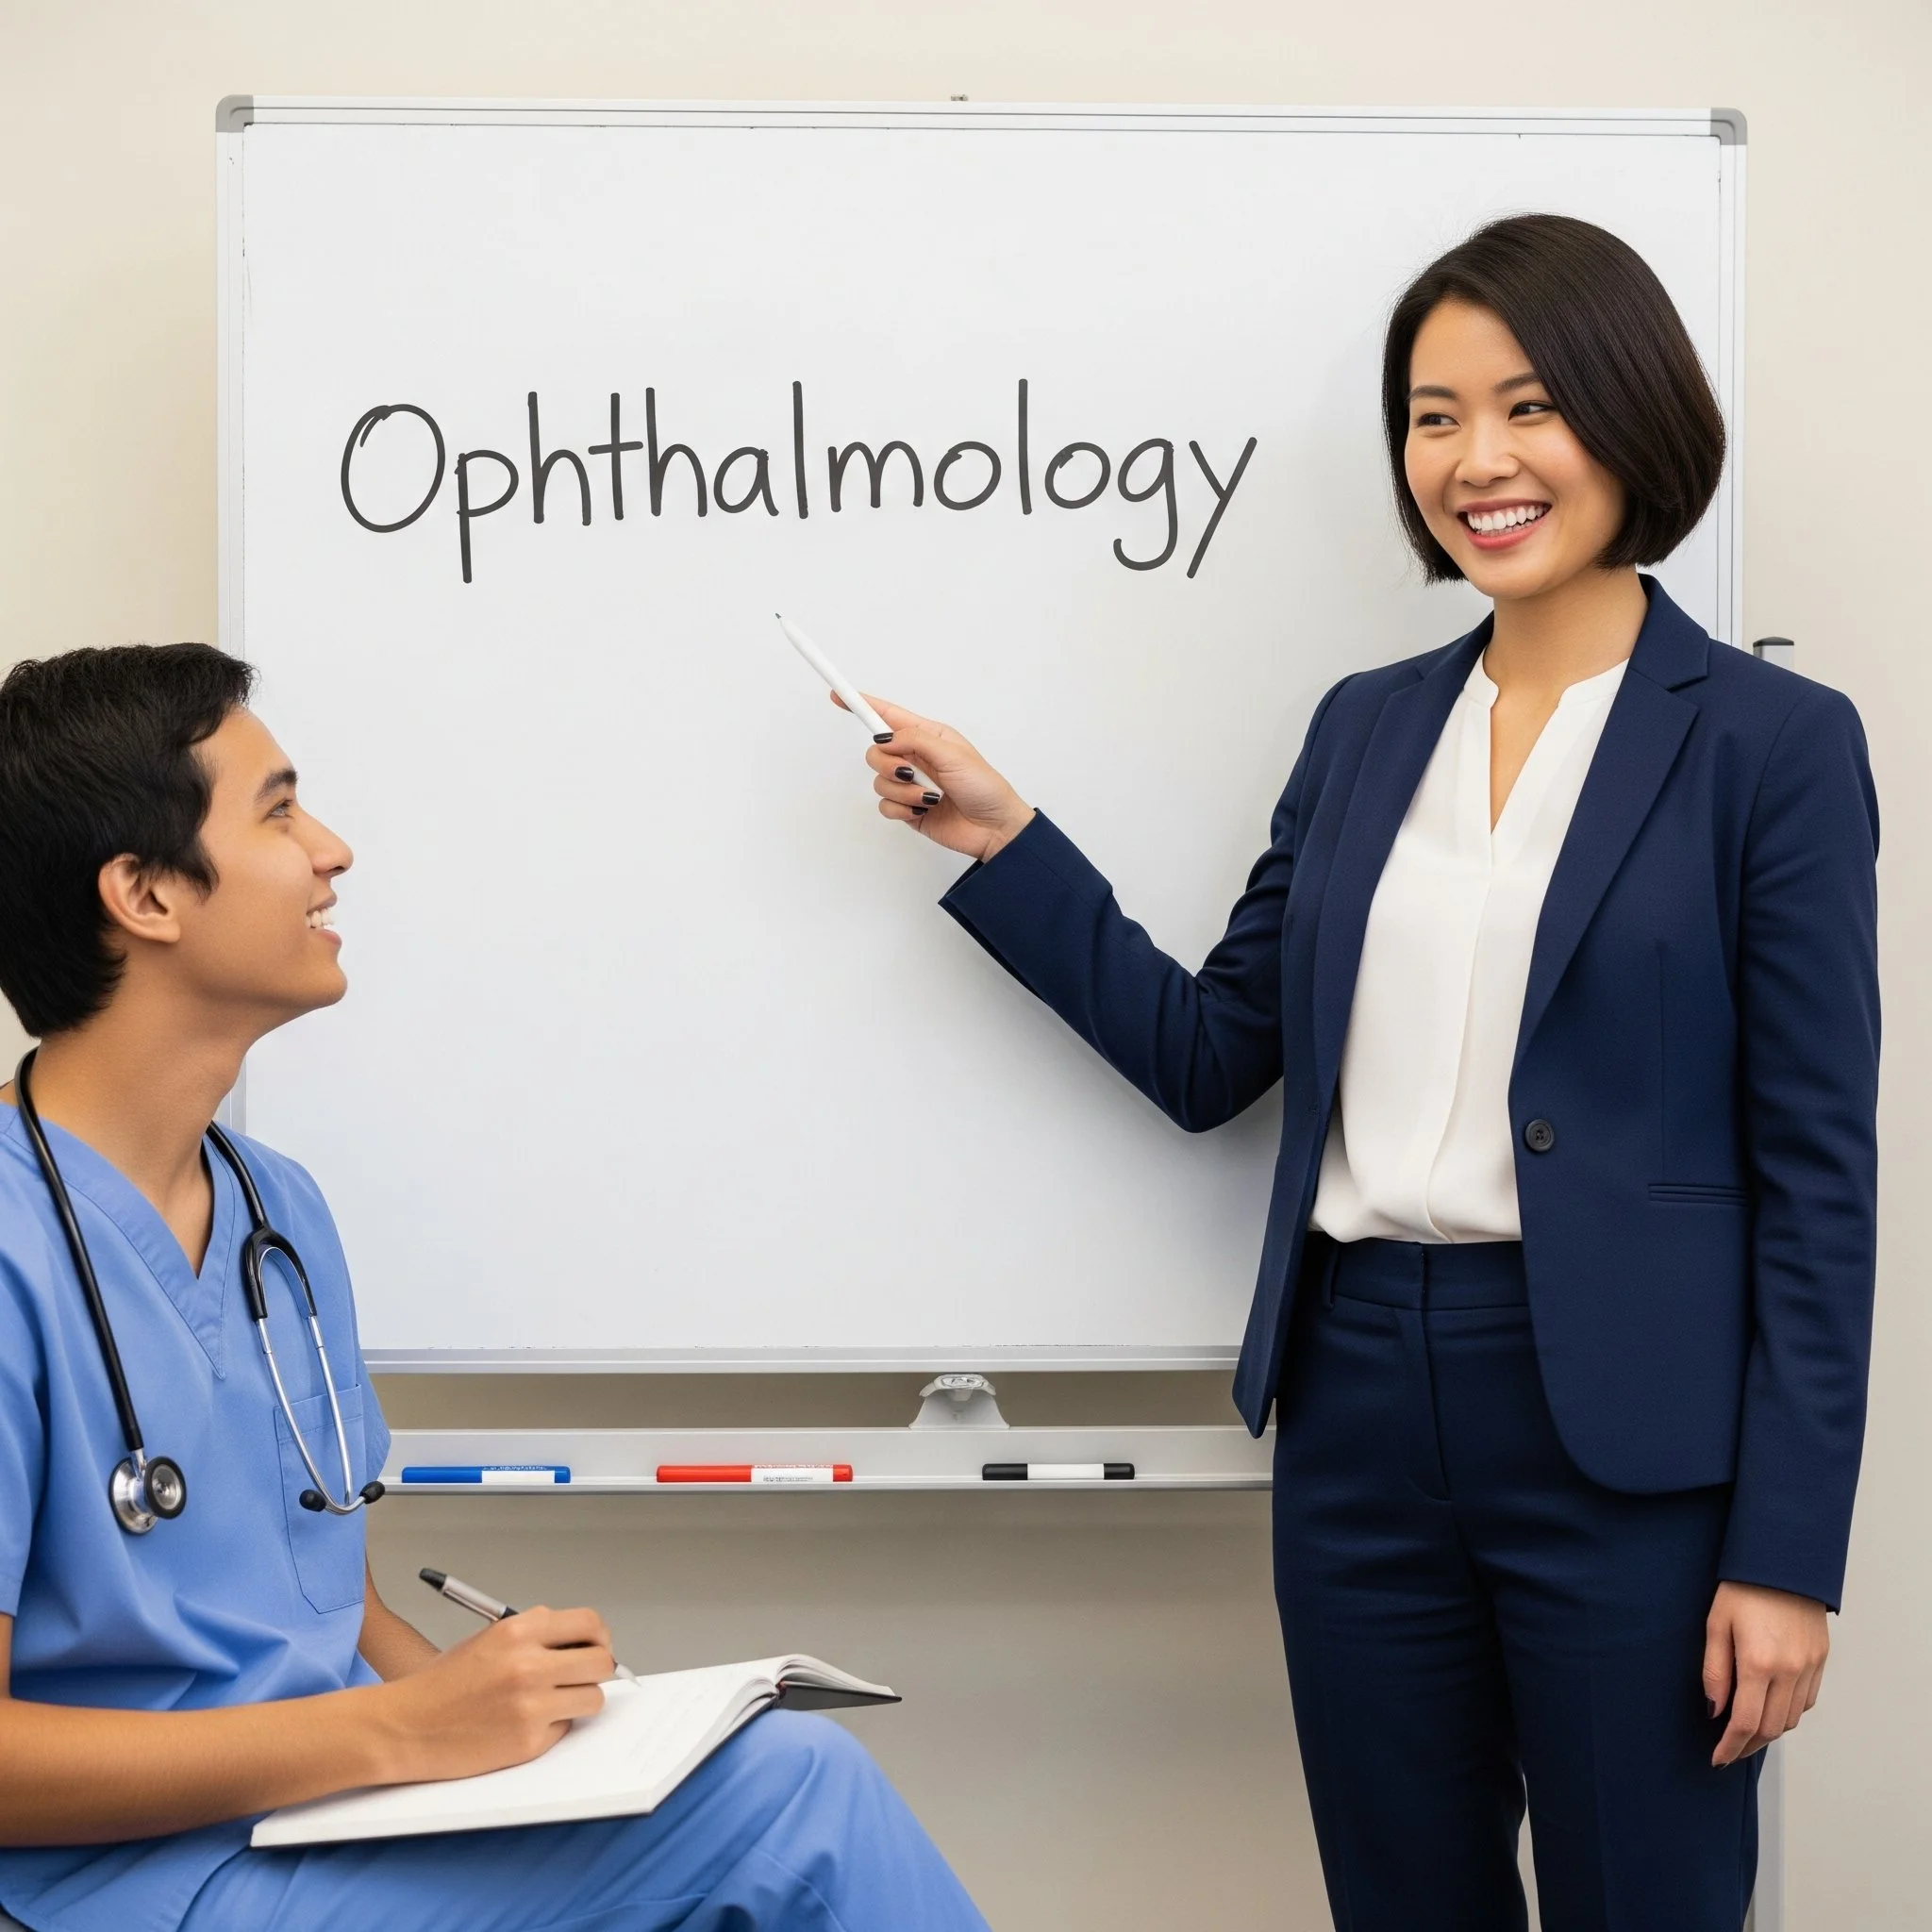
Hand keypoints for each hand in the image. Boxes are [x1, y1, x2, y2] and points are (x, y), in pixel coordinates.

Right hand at [371, 1606, 614, 1784]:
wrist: (405, 1726)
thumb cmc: (443, 1684)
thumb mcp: (489, 1639)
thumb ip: (535, 1636)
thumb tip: (581, 1643)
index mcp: (519, 1630)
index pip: (589, 1623)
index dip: (599, 1637)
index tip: (597, 1646)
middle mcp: (529, 1664)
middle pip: (601, 1662)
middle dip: (597, 1670)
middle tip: (582, 1678)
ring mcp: (531, 1705)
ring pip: (593, 1698)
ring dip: (579, 1701)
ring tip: (551, 1703)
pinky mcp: (529, 1741)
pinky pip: (564, 1729)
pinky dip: (552, 1727)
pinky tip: (522, 1725)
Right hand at [841, 694, 1035, 862]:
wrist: (994, 828)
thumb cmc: (984, 787)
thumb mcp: (953, 754)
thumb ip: (915, 741)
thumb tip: (885, 739)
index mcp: (928, 736)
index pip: (888, 716)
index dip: (863, 705)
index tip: (838, 695)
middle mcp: (915, 758)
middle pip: (876, 752)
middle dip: (887, 764)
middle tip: (910, 773)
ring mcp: (910, 784)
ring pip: (879, 781)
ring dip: (903, 792)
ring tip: (930, 798)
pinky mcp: (908, 809)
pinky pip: (885, 805)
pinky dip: (902, 809)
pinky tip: (923, 811)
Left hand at [1703, 1581, 1829, 1766]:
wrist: (1782, 1562)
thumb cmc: (1742, 1588)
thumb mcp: (1716, 1624)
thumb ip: (1714, 1671)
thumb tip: (1714, 1710)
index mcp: (1759, 1663)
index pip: (1746, 1722)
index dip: (1731, 1746)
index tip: (1717, 1757)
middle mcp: (1789, 1671)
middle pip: (1771, 1728)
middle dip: (1748, 1745)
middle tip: (1728, 1751)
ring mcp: (1809, 1667)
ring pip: (1792, 1719)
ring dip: (1769, 1732)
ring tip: (1746, 1734)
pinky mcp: (1820, 1660)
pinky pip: (1806, 1701)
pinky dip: (1789, 1713)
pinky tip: (1771, 1710)